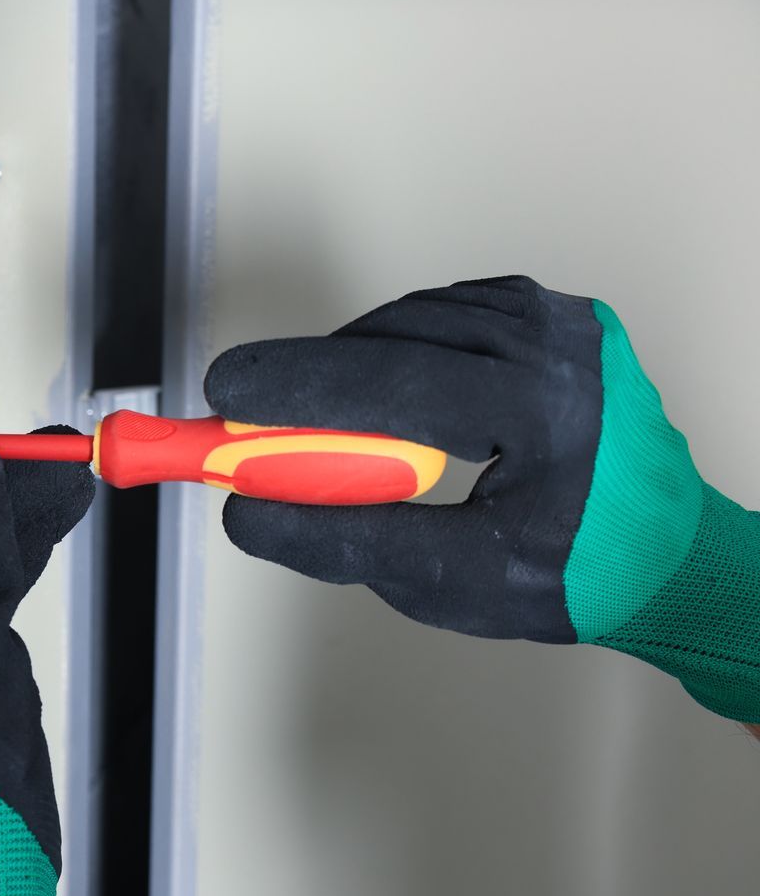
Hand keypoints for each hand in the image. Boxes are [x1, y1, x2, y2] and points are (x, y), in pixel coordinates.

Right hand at [206, 276, 759, 721]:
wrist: (670, 555)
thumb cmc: (577, 575)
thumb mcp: (450, 581)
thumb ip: (343, 542)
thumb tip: (249, 511)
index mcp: (541, 410)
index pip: (392, 381)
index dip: (295, 385)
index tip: (225, 392)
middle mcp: (557, 347)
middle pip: (393, 340)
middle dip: (309, 378)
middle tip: (241, 414)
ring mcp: (562, 321)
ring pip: (415, 319)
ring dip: (356, 365)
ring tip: (323, 429)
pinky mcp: (557, 316)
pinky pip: (448, 314)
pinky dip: (401, 349)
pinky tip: (385, 396)